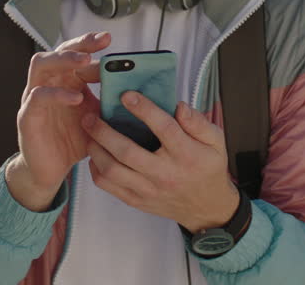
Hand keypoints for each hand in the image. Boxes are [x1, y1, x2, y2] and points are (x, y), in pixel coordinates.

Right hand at [5, 31, 108, 210]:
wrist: (50, 172)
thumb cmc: (73, 141)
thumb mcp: (98, 118)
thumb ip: (110, 103)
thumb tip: (139, 90)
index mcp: (66, 81)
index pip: (75, 54)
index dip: (90, 45)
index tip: (109, 40)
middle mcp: (49, 84)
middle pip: (58, 51)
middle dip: (79, 44)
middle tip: (100, 41)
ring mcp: (35, 97)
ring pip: (41, 64)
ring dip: (63, 59)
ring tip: (84, 61)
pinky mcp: (27, 116)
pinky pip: (38, 96)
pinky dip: (57, 94)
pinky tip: (77, 97)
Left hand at [84, 93, 239, 231]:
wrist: (206, 208)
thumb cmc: (208, 168)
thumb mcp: (216, 141)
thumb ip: (198, 122)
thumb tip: (179, 106)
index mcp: (186, 155)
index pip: (163, 128)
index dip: (144, 110)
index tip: (126, 95)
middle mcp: (165, 173)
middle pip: (127, 152)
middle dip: (104, 132)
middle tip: (91, 116)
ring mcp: (148, 190)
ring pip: (112, 171)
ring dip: (95, 149)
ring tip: (88, 131)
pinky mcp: (137, 200)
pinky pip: (109, 186)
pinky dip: (96, 169)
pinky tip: (95, 154)